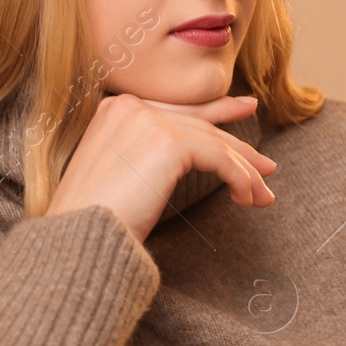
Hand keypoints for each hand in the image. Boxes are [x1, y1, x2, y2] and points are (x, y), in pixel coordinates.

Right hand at [45, 92, 277, 240]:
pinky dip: (239, 179)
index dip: (215, 111)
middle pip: (199, 125)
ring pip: (214, 144)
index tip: (245, 108)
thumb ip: (150, 154)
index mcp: (114, 109)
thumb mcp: (123, 176)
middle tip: (267, 165)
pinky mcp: (168, 143)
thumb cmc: (94, 220)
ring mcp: (148, 121)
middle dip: (238, 148)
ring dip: (244, 173)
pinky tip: (247, 199)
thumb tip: (193, 153)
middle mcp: (130, 106)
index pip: (176, 109)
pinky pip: (218, 159)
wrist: (79, 238)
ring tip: (263, 196)